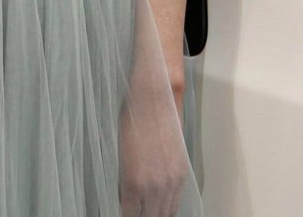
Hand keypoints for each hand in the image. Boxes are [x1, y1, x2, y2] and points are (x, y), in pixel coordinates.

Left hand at [119, 82, 189, 216]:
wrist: (153, 98)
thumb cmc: (132, 119)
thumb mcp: (120, 153)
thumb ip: (123, 180)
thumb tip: (125, 196)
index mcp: (133, 182)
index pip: (130, 214)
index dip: (126, 215)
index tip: (125, 213)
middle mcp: (154, 187)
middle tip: (137, 212)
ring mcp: (171, 180)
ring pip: (167, 212)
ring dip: (158, 213)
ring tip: (150, 210)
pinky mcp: (182, 171)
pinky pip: (177, 199)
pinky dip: (169, 204)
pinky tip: (162, 203)